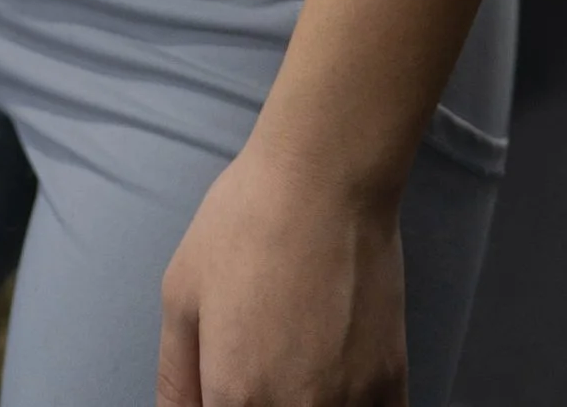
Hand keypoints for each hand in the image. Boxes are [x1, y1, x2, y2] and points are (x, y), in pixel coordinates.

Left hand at [158, 142, 406, 406]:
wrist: (325, 182)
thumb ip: (176, 376)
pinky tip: (334, 372)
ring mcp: (349, 405)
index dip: (219, 401)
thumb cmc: (244, 225)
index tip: (223, 382)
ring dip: (305, 401)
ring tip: (296, 353)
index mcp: (236, 397)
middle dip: (257, 398)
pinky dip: (349, 403)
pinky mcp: (391, 386)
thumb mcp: (181, 293)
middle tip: (257, 356)